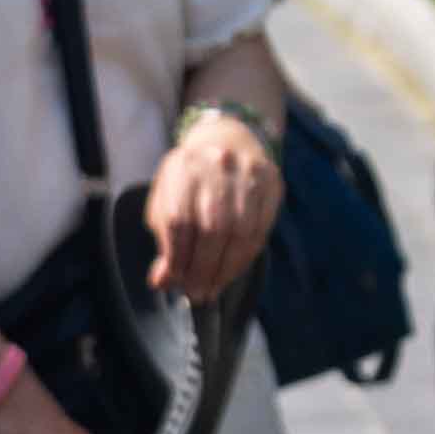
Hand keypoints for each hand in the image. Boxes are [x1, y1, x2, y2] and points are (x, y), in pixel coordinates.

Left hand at [148, 106, 284, 317]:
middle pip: (212, 228)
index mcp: (183, 168)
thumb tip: (162, 281)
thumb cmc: (191, 178)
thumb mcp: (167, 200)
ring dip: (226, 268)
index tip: (176, 282)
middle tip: (197, 293)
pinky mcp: (272, 182)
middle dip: (204, 268)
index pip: (179, 220)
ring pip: (241, 232)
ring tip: (214, 288)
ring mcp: (249, 173)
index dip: (178, 257)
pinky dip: (245, 258)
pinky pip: (261, 230)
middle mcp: (217, 166)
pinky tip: (232, 271)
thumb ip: (165, 239)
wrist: (228, 140)